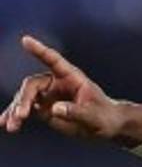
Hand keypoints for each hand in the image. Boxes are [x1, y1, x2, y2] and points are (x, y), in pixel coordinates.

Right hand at [2, 35, 131, 141]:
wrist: (106, 127)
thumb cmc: (105, 117)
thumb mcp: (95, 116)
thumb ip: (76, 112)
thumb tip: (54, 109)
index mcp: (71, 77)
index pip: (53, 60)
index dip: (39, 50)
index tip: (25, 40)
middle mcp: (56, 83)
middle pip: (32, 85)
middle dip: (24, 99)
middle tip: (21, 115)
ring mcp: (48, 95)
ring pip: (24, 98)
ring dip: (15, 111)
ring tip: (11, 126)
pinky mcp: (43, 108)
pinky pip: (25, 110)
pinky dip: (15, 117)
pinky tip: (6, 124)